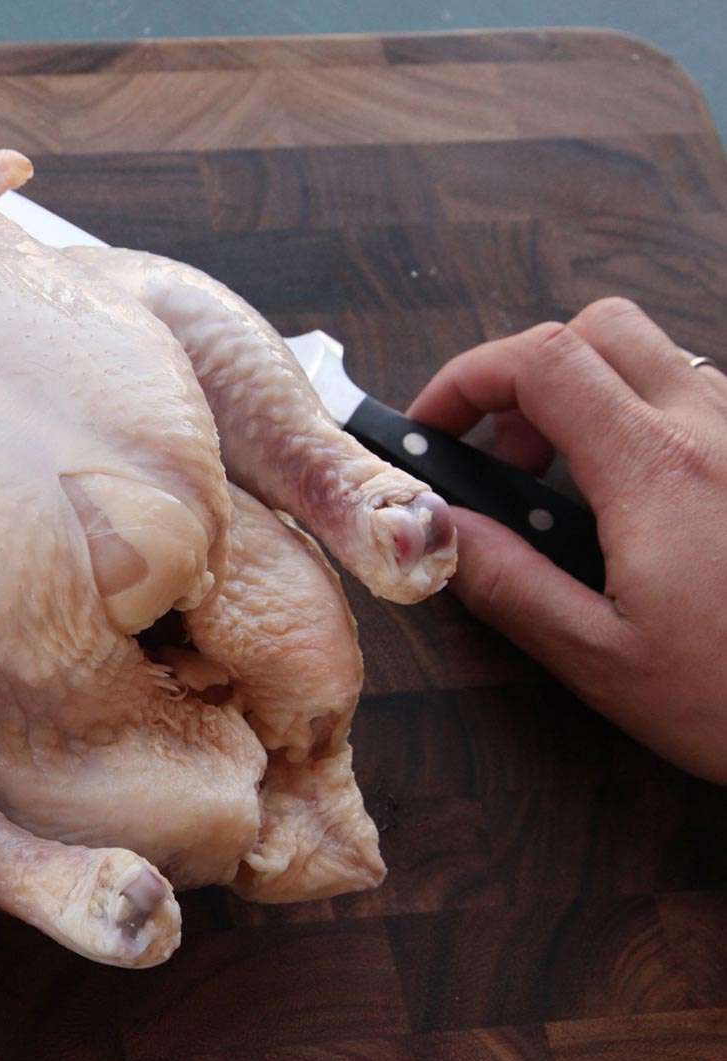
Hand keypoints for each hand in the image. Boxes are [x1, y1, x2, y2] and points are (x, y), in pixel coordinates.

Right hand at [408, 297, 726, 782]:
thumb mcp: (602, 659)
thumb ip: (507, 581)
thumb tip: (436, 528)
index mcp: (658, 471)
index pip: (541, 361)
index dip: (466, 378)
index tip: (434, 426)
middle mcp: (716, 431)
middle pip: (599, 328)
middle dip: (525, 375)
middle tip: (503, 458)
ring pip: (654, 360)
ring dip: (586, 398)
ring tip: (568, 490)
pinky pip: (700, 402)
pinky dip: (641, 423)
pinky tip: (638, 504)